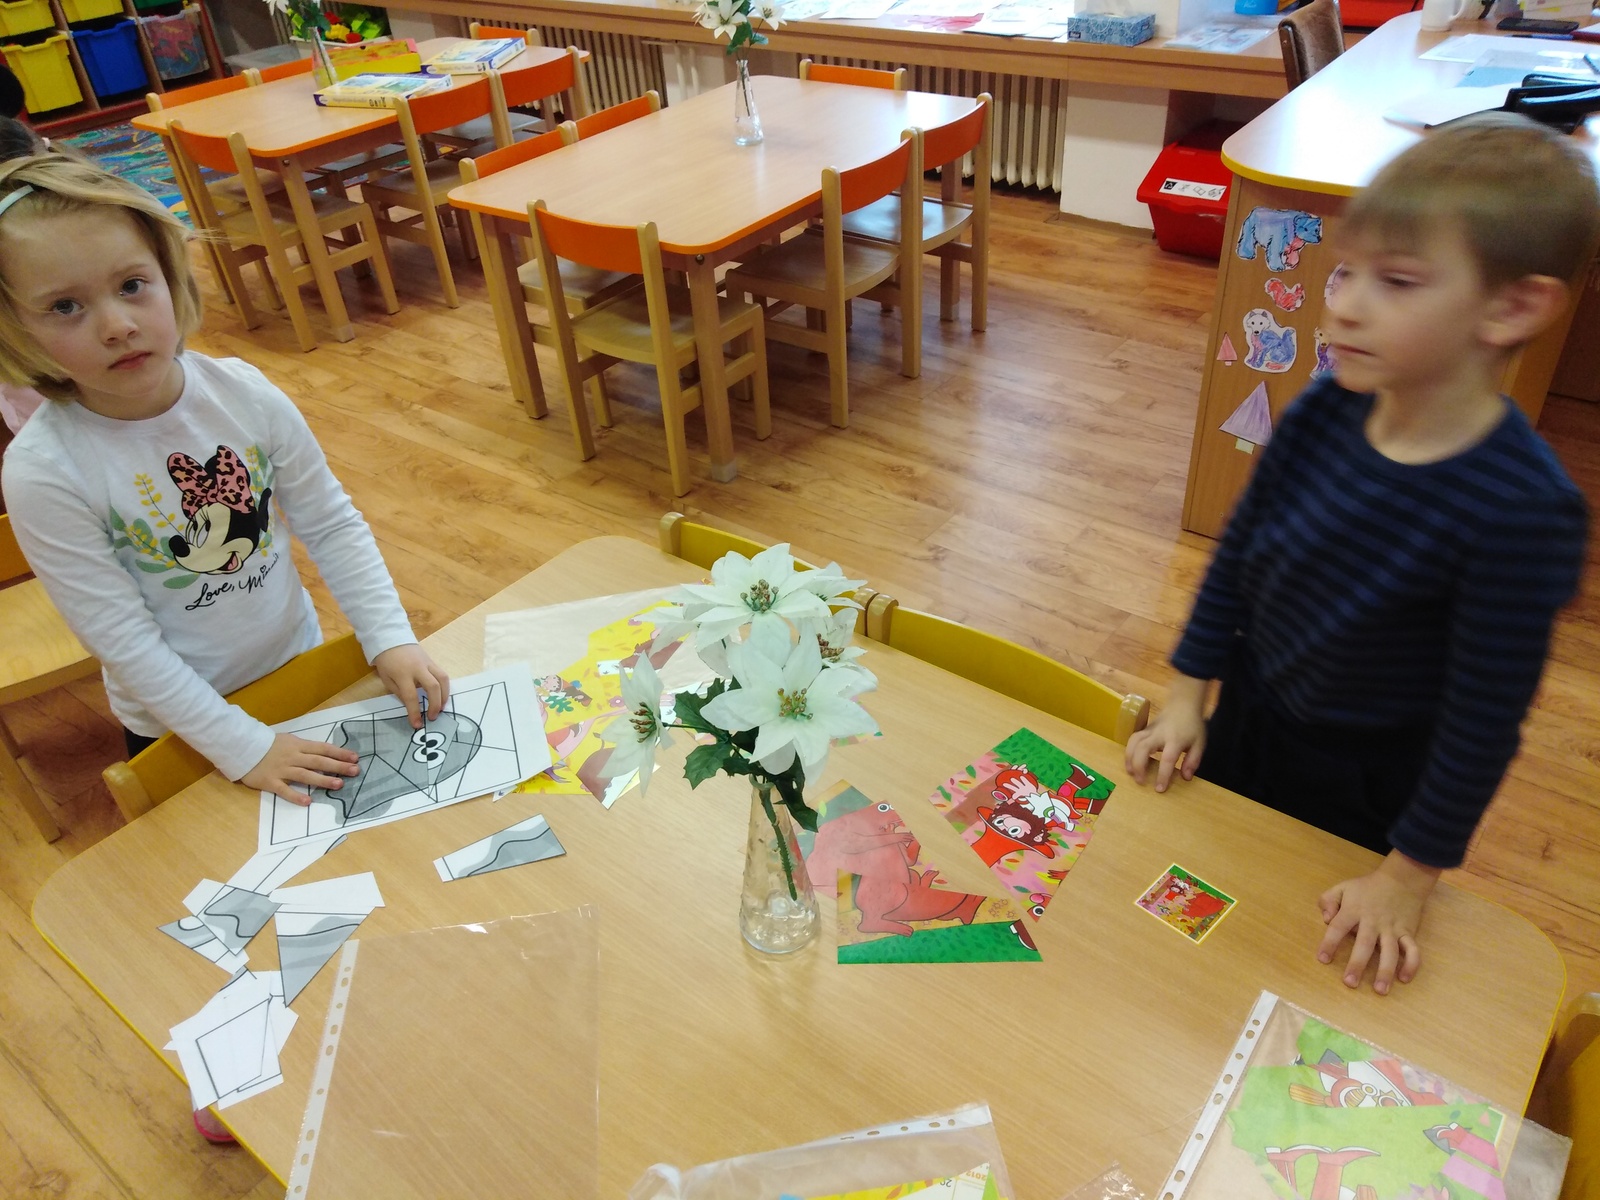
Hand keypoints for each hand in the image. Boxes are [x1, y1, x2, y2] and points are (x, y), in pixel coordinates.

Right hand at [242, 733, 358, 806]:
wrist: (241, 747)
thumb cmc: (268, 744)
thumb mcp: (289, 740)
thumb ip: (305, 747)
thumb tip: (325, 753)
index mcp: (298, 745)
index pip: (323, 748)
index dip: (339, 753)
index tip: (355, 758)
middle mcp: (292, 757)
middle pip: (318, 761)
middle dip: (338, 766)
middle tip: (355, 771)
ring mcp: (281, 770)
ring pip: (305, 775)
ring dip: (323, 780)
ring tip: (339, 785)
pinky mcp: (270, 782)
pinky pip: (284, 790)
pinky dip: (296, 796)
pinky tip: (308, 801)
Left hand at [374, 644, 449, 728]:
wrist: (391, 639)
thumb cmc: (386, 661)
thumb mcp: (386, 679)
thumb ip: (399, 692)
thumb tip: (412, 705)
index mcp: (402, 674)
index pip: (411, 696)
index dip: (415, 712)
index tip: (417, 724)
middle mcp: (418, 668)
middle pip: (433, 687)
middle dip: (435, 704)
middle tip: (433, 717)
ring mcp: (427, 663)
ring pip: (443, 679)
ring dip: (444, 696)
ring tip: (441, 707)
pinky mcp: (432, 661)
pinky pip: (442, 675)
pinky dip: (444, 687)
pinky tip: (441, 696)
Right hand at [1125, 675, 1208, 791]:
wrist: (1183, 705)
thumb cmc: (1192, 726)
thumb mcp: (1199, 743)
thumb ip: (1193, 761)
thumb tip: (1185, 778)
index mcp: (1175, 739)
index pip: (1167, 758)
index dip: (1163, 774)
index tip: (1159, 789)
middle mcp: (1159, 734)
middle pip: (1143, 748)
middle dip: (1139, 766)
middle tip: (1140, 781)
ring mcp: (1149, 730)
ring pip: (1133, 742)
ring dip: (1129, 759)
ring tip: (1130, 773)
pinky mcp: (1143, 729)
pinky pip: (1132, 740)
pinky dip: (1128, 751)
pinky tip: (1130, 762)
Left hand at [1317, 850, 1441, 994]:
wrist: (1401, 880)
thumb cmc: (1367, 888)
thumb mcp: (1342, 888)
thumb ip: (1328, 900)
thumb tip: (1325, 918)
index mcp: (1354, 910)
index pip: (1338, 927)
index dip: (1330, 943)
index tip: (1323, 959)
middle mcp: (1373, 921)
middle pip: (1365, 944)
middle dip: (1357, 964)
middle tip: (1349, 983)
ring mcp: (1392, 928)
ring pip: (1390, 952)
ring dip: (1386, 971)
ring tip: (1380, 990)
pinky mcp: (1408, 932)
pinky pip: (1413, 950)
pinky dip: (1411, 964)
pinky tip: (1404, 978)